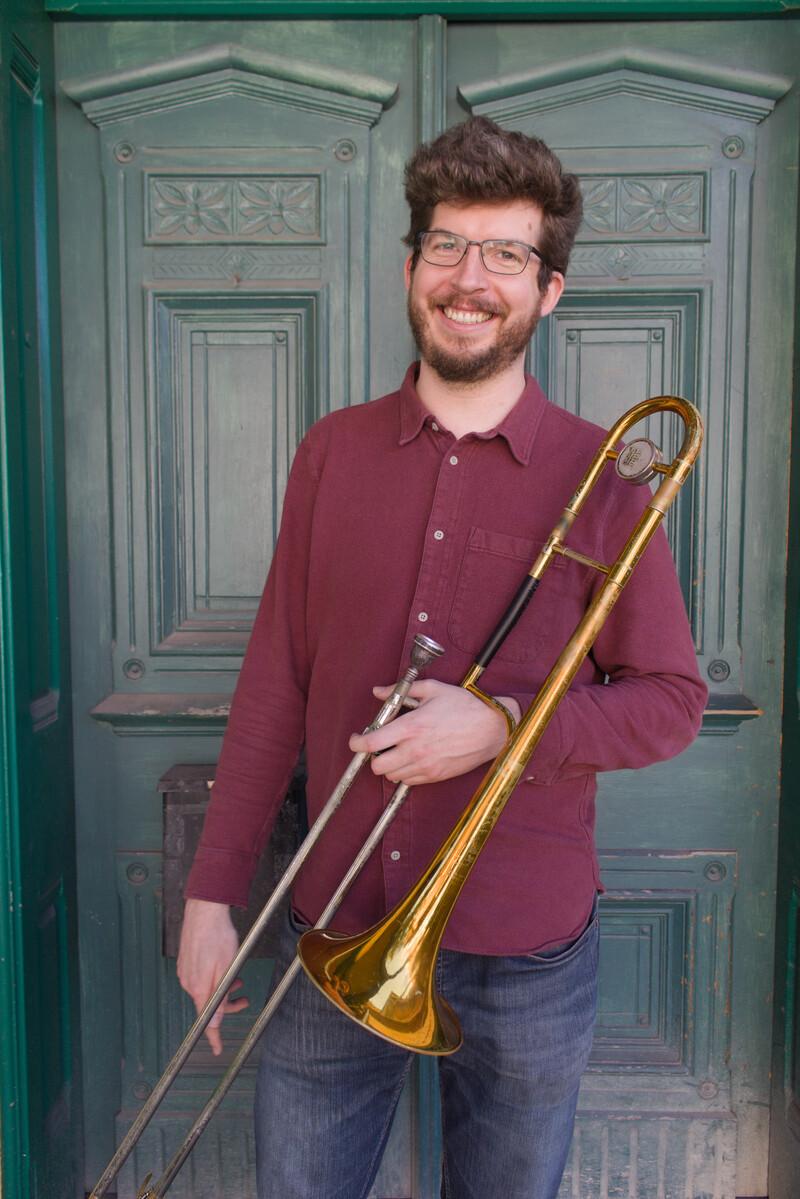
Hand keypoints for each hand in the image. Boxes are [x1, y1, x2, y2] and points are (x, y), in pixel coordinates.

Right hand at [177, 898, 249, 1055]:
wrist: (205, 910)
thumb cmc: (218, 936)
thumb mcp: (226, 969)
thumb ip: (220, 998)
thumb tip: (214, 1023)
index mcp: (198, 988)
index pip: (205, 1021)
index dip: (213, 1037)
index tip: (218, 1049)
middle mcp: (188, 982)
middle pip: (208, 1004)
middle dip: (227, 1005)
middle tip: (244, 998)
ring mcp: (185, 971)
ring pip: (206, 989)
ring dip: (223, 989)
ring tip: (239, 980)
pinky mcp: (186, 962)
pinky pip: (201, 978)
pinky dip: (214, 978)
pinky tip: (224, 968)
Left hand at [348, 680, 519, 785]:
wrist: (492, 729)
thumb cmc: (465, 706)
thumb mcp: (433, 689)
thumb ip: (401, 691)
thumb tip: (379, 691)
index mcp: (411, 726)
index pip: (371, 743)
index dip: (357, 742)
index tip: (357, 738)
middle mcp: (415, 750)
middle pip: (377, 765)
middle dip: (373, 755)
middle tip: (379, 744)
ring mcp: (425, 766)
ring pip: (391, 775)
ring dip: (388, 764)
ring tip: (396, 749)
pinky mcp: (435, 776)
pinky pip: (408, 781)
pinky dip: (403, 772)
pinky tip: (411, 757)